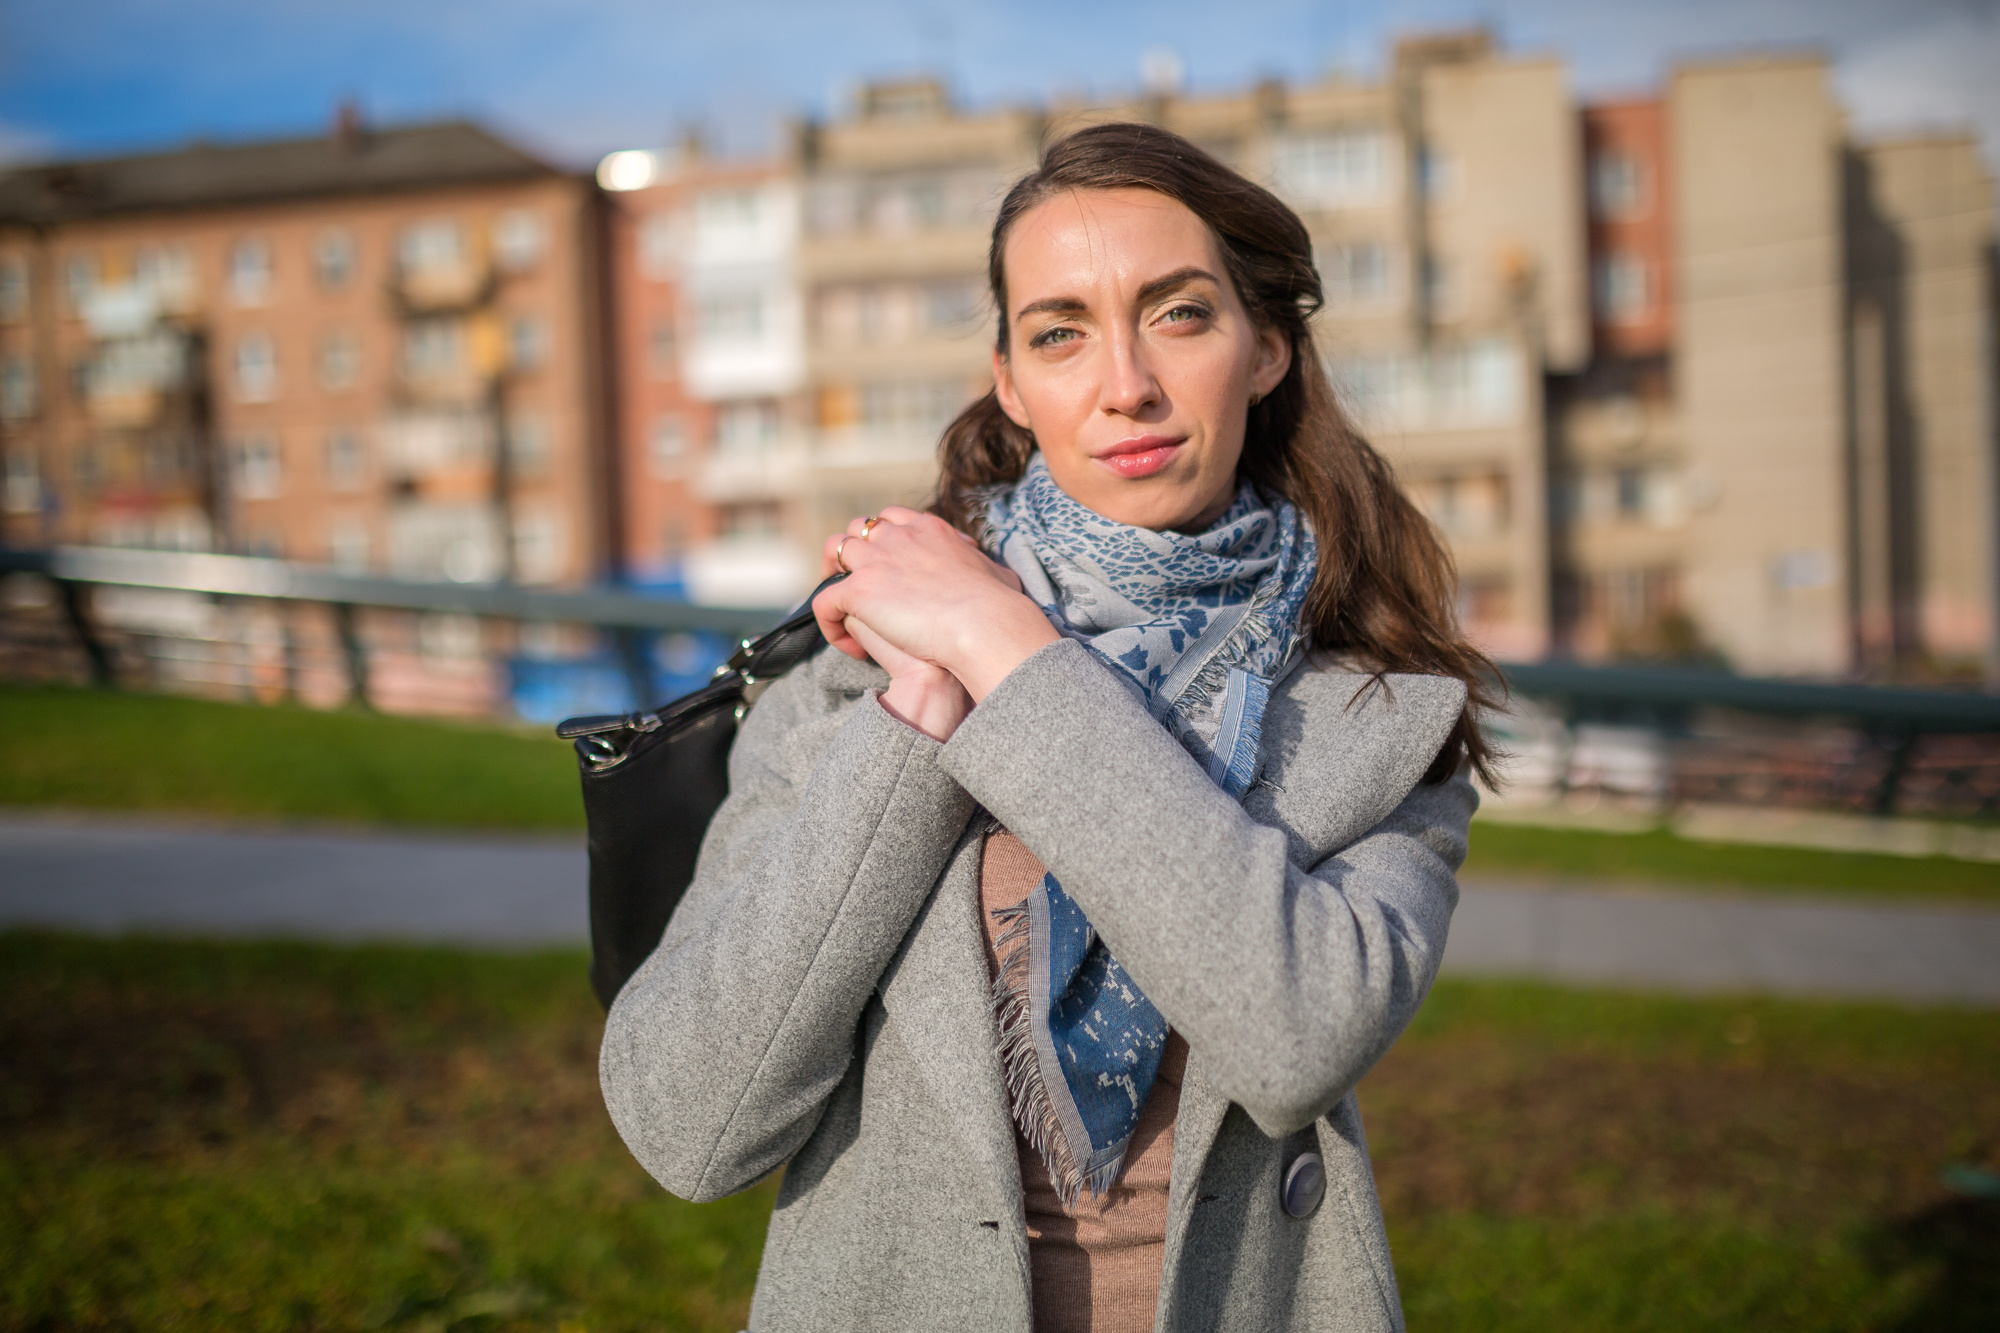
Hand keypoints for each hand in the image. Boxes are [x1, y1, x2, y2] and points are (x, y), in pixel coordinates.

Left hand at [814, 507, 1058, 713]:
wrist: (985, 625)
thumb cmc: (1000, 608)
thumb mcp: (999, 576)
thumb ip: (989, 571)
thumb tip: (1002, 579)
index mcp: (929, 529)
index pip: (892, 517)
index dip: (883, 536)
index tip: (887, 562)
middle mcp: (898, 536)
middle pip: (859, 527)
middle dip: (852, 551)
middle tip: (857, 584)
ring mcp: (875, 560)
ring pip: (834, 551)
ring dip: (831, 575)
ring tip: (841, 609)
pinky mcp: (859, 590)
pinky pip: (824, 601)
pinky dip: (829, 623)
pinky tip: (851, 649)